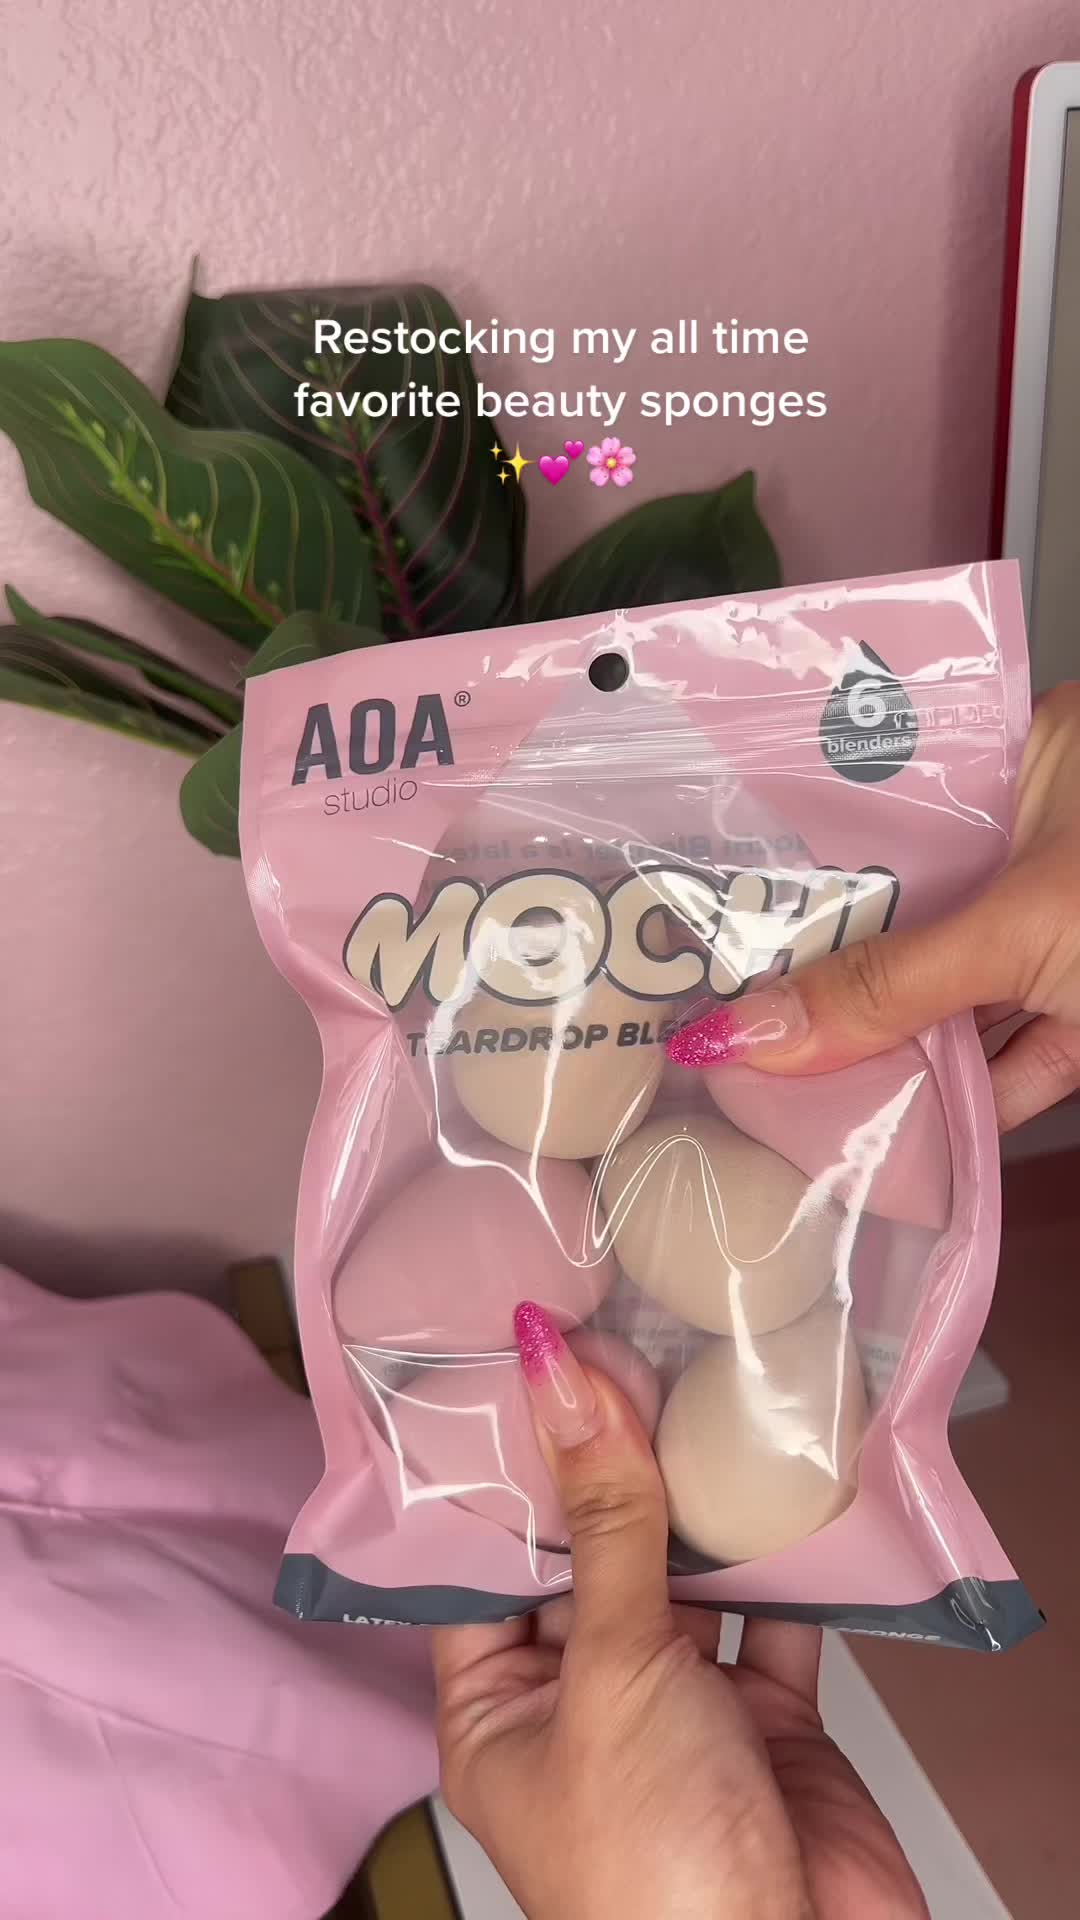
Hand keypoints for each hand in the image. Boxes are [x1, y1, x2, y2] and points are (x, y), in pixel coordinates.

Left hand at [432, 1306, 926, 1919]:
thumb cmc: (654, 1867)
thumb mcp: (612, 1677)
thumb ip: (603, 1525)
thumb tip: (562, 1380)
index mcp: (499, 1716)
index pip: (483, 1569)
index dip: (501, 1475)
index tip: (515, 1370)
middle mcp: (583, 1707)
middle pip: (587, 1562)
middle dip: (607, 1471)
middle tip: (620, 1348)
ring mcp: (680, 1714)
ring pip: (680, 1582)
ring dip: (695, 1506)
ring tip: (698, 1387)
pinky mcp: (768, 1722)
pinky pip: (769, 1617)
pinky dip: (782, 1560)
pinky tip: (785, 1480)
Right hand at [667, 683, 1079, 1130]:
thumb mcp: (1022, 930)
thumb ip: (887, 987)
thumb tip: (737, 1033)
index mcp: (1040, 758)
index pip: (888, 785)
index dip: (802, 842)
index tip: (713, 885)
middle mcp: (1051, 836)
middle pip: (912, 902)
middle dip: (830, 960)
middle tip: (718, 986)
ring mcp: (1072, 928)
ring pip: (956, 988)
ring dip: (887, 1043)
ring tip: (774, 1068)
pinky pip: (1009, 1058)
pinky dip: (956, 1099)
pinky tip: (877, 1124)